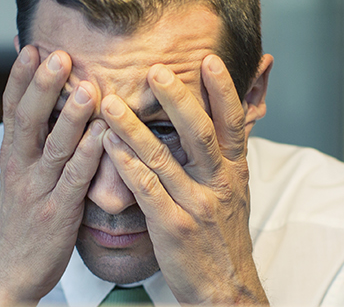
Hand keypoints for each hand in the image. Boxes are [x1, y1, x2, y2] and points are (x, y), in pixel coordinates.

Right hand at [0, 46, 105, 305]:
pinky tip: (102, 134)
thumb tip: (41, 99)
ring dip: (69, 115)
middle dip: (42, 86)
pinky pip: (74, 180)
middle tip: (57, 54)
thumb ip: (33, 138)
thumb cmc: (25, 216)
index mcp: (11, 155)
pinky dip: (88, 156)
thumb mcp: (21, 173)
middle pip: (27, 119)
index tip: (29, 44)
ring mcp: (38, 190)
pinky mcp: (58, 213)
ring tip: (86, 86)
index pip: (10, 108)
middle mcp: (20, 167)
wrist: (12, 271)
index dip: (19, 77)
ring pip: (53, 147)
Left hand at [99, 54, 266, 304]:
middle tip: (154, 69)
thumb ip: (224, 154)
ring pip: (163, 159)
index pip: (233, 122)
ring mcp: (196, 205)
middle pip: (199, 133)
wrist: (225, 289)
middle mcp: (219, 183)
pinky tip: (108, 147)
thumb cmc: (222, 236)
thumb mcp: (234, 191)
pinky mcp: (173, 227)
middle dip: (177, 99)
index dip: (223, 90)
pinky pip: (147, 191)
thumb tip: (224, 115)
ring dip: (133, 128)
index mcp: (235, 170)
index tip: (209, 59)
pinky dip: (127, 166)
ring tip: (109, 103)